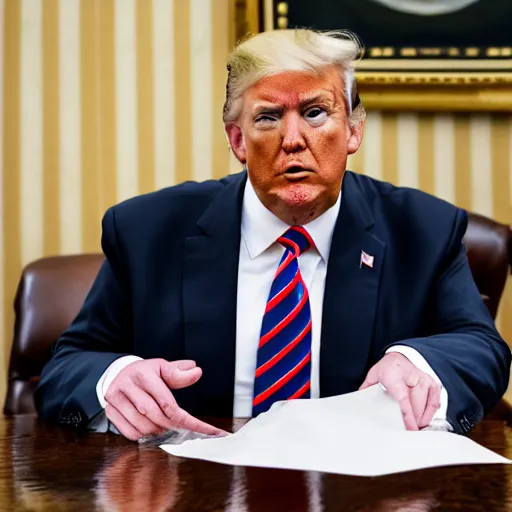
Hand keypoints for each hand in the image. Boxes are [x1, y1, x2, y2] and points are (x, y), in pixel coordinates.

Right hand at [104, 359, 224, 440]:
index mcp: (143, 373)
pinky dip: (143, 435)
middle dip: (171, 425)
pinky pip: (129, 433)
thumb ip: (179, 373)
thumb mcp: (163, 367)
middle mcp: (126, 385)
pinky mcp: (110, 411)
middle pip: (155, 415)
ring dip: (157, 430)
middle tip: (180, 426)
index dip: (187, 419)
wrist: (119, 373)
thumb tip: (197, 372)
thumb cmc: (145, 372)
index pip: (168, 403)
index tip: (207, 430)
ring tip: (163, 425)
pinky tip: (149, 427)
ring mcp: (115, 399)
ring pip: (142, 426)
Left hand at [359, 353, 441, 429]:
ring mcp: (425, 380)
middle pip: (417, 406)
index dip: (408, 416)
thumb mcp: (374, 375)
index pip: (404, 399)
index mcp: (394, 375)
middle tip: (408, 431)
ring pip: (427, 406)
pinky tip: (423, 420)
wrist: (403, 355)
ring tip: (415, 427)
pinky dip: (430, 414)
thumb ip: (367, 388)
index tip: (410, 428)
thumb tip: (359, 400)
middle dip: (414, 421)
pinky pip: (435, 403)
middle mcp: (412, 377)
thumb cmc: (388, 367)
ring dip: (422, 420)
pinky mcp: (433, 384)